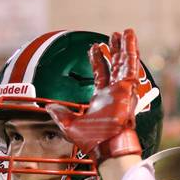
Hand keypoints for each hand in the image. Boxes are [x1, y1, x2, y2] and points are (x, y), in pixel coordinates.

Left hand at [46, 28, 143, 161]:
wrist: (105, 147)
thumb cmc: (92, 140)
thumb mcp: (69, 125)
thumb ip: (60, 114)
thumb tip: (48, 107)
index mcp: (103, 99)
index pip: (101, 74)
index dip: (98, 60)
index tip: (95, 47)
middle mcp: (114, 92)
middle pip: (116, 66)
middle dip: (114, 50)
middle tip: (114, 36)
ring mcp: (122, 90)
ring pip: (125, 63)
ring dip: (125, 47)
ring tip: (125, 32)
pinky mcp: (128, 89)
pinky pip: (131, 67)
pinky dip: (131, 52)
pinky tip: (130, 39)